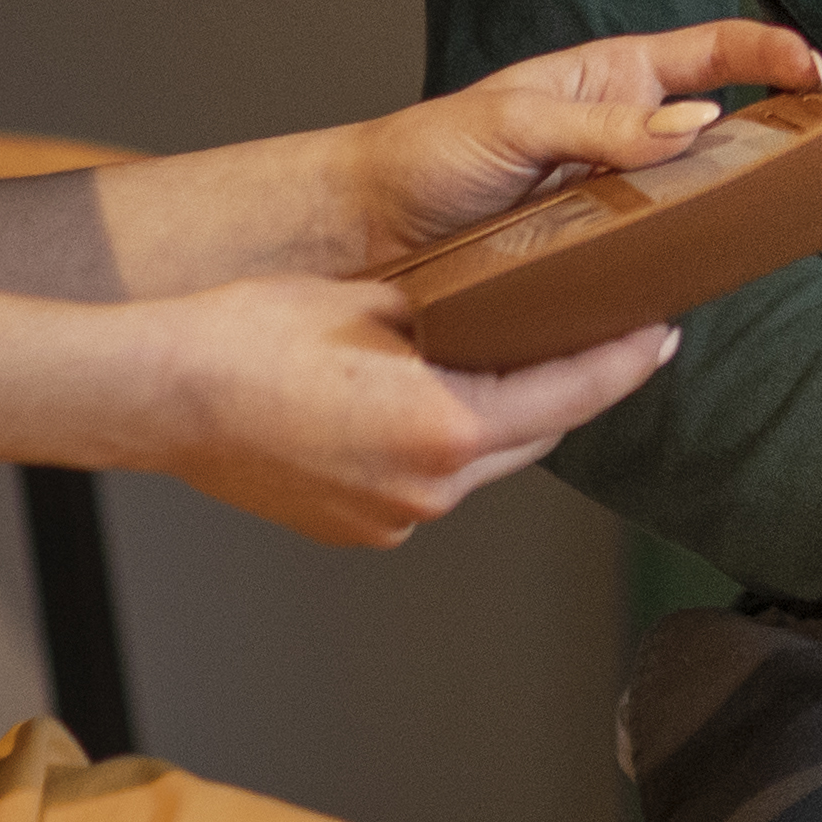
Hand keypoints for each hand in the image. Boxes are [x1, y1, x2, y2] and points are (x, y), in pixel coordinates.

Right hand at [127, 268, 680, 547]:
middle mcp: (428, 490)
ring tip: (518, 354)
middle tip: (606, 331)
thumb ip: (461, 307)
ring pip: (485, 461)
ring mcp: (392, 519)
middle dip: (571, 385)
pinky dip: (447, 442)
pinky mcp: (360, 529)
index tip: (662, 330)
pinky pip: (432, 481)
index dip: (624, 359)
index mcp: (443, 428)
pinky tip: (434, 395)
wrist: (159, 393)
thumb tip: (516, 292)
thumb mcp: (376, 300)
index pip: (569, 393)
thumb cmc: (253, 334)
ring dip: (506, 415)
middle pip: (536, 434)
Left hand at [330, 21, 821, 265]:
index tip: (815, 69)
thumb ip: (602, 127)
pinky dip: (687, 260)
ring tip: (778, 212)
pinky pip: (660, 254)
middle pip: (725, 126)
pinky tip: (703, 273)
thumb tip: (696, 123)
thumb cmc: (430, 154)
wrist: (368, 229)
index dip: (770, 53)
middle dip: (780, 130)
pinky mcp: (600, 255)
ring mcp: (618, 199)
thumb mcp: (515, 124)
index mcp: (612, 79)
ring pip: (698, 196)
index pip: (714, 52)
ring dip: (735, 203)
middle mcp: (626, 137)